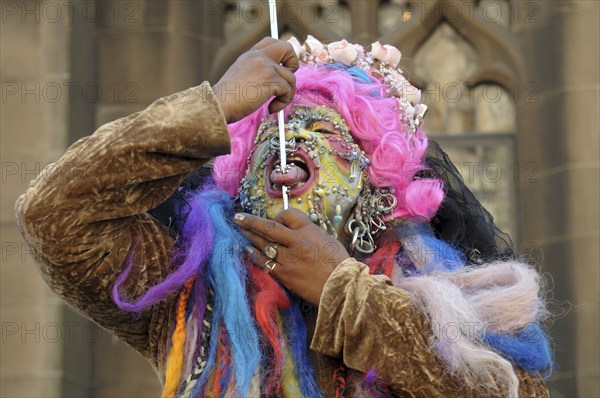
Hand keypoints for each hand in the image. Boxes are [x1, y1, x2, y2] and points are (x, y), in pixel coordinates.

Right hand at [213, 38, 298, 122]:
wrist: (218, 104)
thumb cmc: (227, 98)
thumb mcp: (241, 77)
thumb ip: (256, 72)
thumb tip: (275, 80)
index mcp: (250, 55)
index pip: (271, 42)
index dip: (282, 54)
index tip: (281, 69)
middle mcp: (258, 57)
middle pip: (287, 48)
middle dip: (293, 63)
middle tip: (286, 81)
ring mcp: (265, 67)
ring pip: (290, 77)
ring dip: (287, 93)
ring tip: (274, 103)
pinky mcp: (271, 80)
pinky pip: (288, 91)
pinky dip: (283, 102)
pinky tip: (271, 108)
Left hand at [234, 209, 349, 304]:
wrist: (341, 287)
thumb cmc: (339, 263)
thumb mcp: (326, 239)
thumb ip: (309, 233)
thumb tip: (293, 231)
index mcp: (309, 230)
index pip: (288, 215)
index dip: (279, 215)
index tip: (277, 219)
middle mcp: (296, 241)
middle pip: (269, 228)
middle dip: (251, 222)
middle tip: (238, 217)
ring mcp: (288, 259)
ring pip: (263, 244)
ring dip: (250, 236)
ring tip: (240, 230)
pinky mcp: (284, 274)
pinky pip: (265, 261)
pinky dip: (256, 255)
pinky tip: (248, 250)